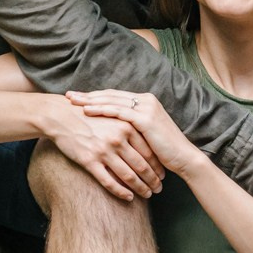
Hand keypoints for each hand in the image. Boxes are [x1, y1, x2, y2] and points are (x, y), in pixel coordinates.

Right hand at [45, 99, 164, 200]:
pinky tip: (129, 198)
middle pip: (142, 165)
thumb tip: (145, 144)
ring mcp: (103, 151)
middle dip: (153, 179)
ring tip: (148, 195)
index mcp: (126, 127)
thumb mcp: (113, 117)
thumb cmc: (89, 116)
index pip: (148, 151)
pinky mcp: (90, 161)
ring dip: (141, 188)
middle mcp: (117, 139)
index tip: (163, 175)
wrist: (62, 116)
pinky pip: (109, 181)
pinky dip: (121, 192)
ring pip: (128, 175)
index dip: (158, 165)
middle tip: (159, 189)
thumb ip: (129, 129)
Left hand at [68, 90, 198, 177]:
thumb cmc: (163, 151)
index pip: (115, 96)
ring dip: (91, 100)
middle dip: (88, 95)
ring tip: (73, 101)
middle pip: (111, 95)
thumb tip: (111, 129)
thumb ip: (131, 127)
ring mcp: (146, 107)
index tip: (78, 98)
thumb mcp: (144, 136)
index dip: (96, 96)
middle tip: (69, 95)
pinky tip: (87, 111)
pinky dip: (102, 109)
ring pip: (113, 100)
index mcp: (145, 102)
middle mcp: (146, 100)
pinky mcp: (145, 118)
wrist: (183, 158)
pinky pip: (119, 111)